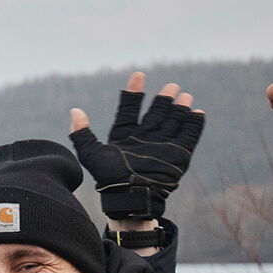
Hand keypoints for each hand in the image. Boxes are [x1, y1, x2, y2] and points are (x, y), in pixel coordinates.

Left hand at [67, 70, 203, 223]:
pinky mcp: (178, 155)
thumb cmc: (109, 178)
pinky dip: (194, 124)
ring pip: (173, 121)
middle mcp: (144, 137)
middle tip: (171, 86)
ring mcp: (162, 145)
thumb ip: (81, 133)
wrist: (130, 197)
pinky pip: (189, 136)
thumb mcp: (90, 154)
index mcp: (124, 135)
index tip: (139, 75)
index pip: (130, 108)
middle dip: (163, 99)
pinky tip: (198, 112)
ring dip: (179, 108)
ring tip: (185, 95)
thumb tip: (74, 111)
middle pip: (156, 113)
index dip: (134, 92)